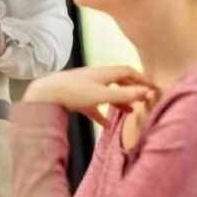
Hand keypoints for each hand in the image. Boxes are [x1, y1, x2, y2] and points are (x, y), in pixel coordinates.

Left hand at [24, 66, 154, 126]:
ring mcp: (84, 87)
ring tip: (129, 112)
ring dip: (119, 102)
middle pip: (118, 81)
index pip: (127, 71)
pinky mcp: (75, 98)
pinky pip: (93, 105)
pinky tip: (106, 125)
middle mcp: (94, 77)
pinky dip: (101, 113)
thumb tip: (146, 92)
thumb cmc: (72, 92)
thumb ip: (124, 94)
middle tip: (143, 99)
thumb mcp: (102, 95)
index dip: (142, 79)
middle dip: (131, 89)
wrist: (43, 95)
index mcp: (103, 73)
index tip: (153, 88)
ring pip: (106, 93)